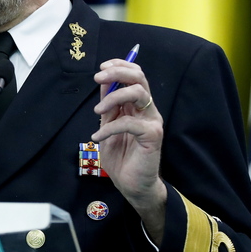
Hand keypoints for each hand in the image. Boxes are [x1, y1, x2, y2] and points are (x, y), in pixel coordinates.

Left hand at [91, 57, 166, 243]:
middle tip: (98, 78)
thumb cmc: (121, 157)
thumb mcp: (108, 126)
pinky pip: (130, 122)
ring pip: (139, 93)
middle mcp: (148, 109)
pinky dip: (109, 127)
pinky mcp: (152, 135)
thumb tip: (103, 82)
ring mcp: (152, 121)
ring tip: (97, 112)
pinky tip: (98, 136)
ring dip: (114, 97)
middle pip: (139, 77)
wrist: (132, 185)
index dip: (120, 66)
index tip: (102, 68)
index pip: (135, 75)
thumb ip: (108, 106)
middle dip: (118, 72)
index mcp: (138, 105)